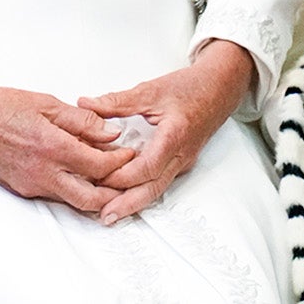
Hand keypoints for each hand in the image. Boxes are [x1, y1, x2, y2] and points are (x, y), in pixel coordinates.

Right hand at [0, 62, 135, 216]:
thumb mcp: (43, 102)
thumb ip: (80, 120)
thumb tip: (110, 132)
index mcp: (52, 146)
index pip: (101, 165)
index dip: (121, 161)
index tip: (129, 152)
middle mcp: (45, 172)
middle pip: (94, 198)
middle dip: (116, 192)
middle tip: (127, 178)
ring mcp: (33, 185)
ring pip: (76, 201)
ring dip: (95, 193)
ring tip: (106, 177)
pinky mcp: (23, 189)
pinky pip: (56, 194)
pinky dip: (72, 188)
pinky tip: (75, 173)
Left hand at [78, 41, 254, 223]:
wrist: (219, 89)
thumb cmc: (189, 88)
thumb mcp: (150, 90)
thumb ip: (116, 101)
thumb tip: (84, 103)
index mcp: (174, 138)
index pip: (146, 167)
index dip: (121, 175)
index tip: (96, 178)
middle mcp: (180, 156)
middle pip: (153, 188)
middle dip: (128, 204)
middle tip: (104, 216)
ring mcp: (181, 162)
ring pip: (156, 189)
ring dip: (133, 202)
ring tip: (110, 213)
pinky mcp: (178, 162)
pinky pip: (159, 181)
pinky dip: (141, 190)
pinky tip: (124, 194)